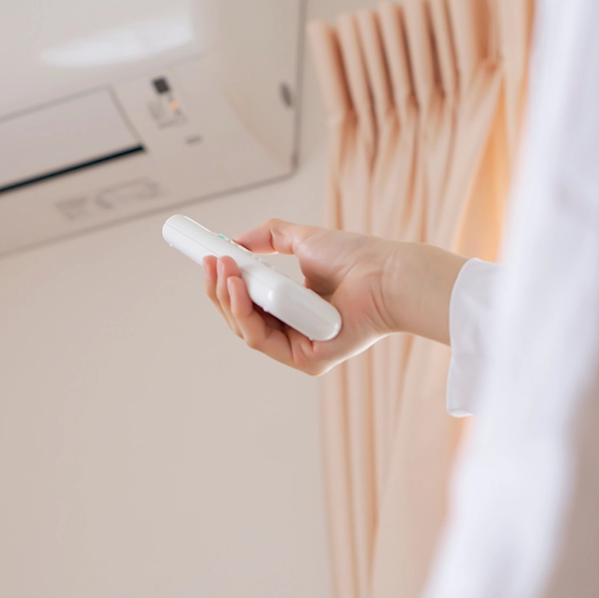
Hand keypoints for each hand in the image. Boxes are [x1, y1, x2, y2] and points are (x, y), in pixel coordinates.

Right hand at [203, 219, 465, 376]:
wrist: (387, 272)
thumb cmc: (358, 258)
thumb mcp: (304, 240)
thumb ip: (269, 237)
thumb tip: (236, 240)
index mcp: (293, 308)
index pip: (249, 302)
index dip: (226, 283)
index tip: (210, 259)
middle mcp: (294, 332)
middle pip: (240, 318)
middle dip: (220, 290)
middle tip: (210, 260)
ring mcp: (299, 349)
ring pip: (244, 329)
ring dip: (227, 298)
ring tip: (224, 269)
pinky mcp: (305, 360)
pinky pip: (261, 340)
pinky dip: (243, 313)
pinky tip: (238, 287)